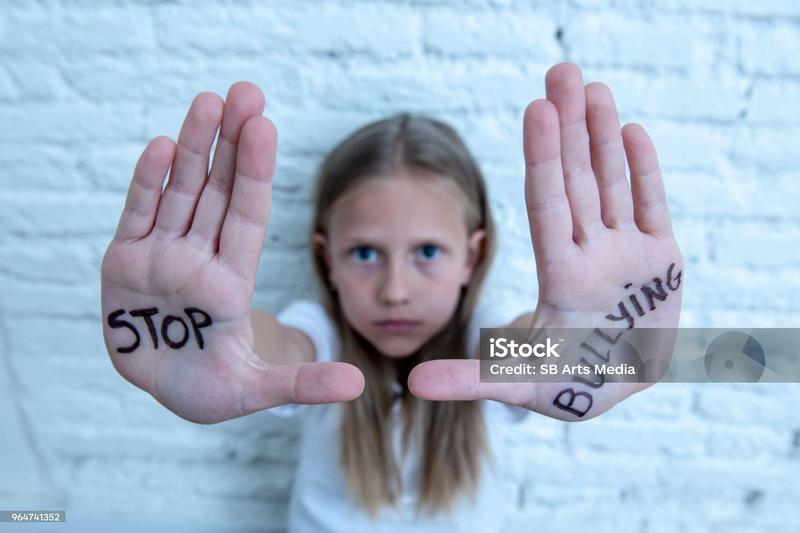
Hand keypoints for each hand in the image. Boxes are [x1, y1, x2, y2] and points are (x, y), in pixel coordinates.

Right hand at [101, 83, 362, 423]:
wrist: (162, 392)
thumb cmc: (210, 390)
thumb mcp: (255, 391)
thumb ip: (299, 384)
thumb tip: (355, 385)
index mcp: (232, 281)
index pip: (247, 216)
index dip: (255, 173)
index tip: (265, 127)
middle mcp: (200, 258)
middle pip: (219, 192)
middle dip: (230, 143)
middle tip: (245, 92)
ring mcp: (162, 256)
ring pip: (181, 192)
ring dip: (193, 147)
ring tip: (208, 102)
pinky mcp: (124, 262)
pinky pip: (137, 215)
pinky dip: (147, 183)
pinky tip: (163, 147)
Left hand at [409, 63, 682, 420]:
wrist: (609, 386)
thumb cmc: (562, 386)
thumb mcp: (518, 382)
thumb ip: (471, 379)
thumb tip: (411, 386)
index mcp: (560, 277)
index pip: (548, 207)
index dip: (543, 159)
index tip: (535, 109)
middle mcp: (590, 254)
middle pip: (578, 182)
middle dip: (571, 127)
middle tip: (562, 70)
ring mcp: (625, 253)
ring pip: (612, 183)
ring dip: (604, 136)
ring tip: (593, 88)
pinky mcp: (660, 260)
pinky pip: (651, 206)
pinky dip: (645, 171)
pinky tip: (629, 130)